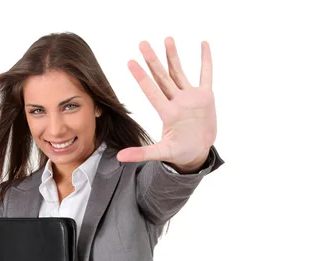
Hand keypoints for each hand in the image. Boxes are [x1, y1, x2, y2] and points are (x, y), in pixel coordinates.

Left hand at [116, 37, 216, 171]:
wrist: (197, 152)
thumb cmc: (179, 153)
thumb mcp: (161, 153)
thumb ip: (141, 153)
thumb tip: (119, 158)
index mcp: (167, 113)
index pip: (152, 91)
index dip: (141, 77)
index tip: (130, 62)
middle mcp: (176, 101)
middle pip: (162, 77)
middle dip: (153, 60)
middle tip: (143, 43)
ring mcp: (190, 98)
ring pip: (179, 72)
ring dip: (173, 56)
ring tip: (167, 38)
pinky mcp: (205, 97)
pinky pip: (206, 75)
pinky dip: (205, 60)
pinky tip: (203, 44)